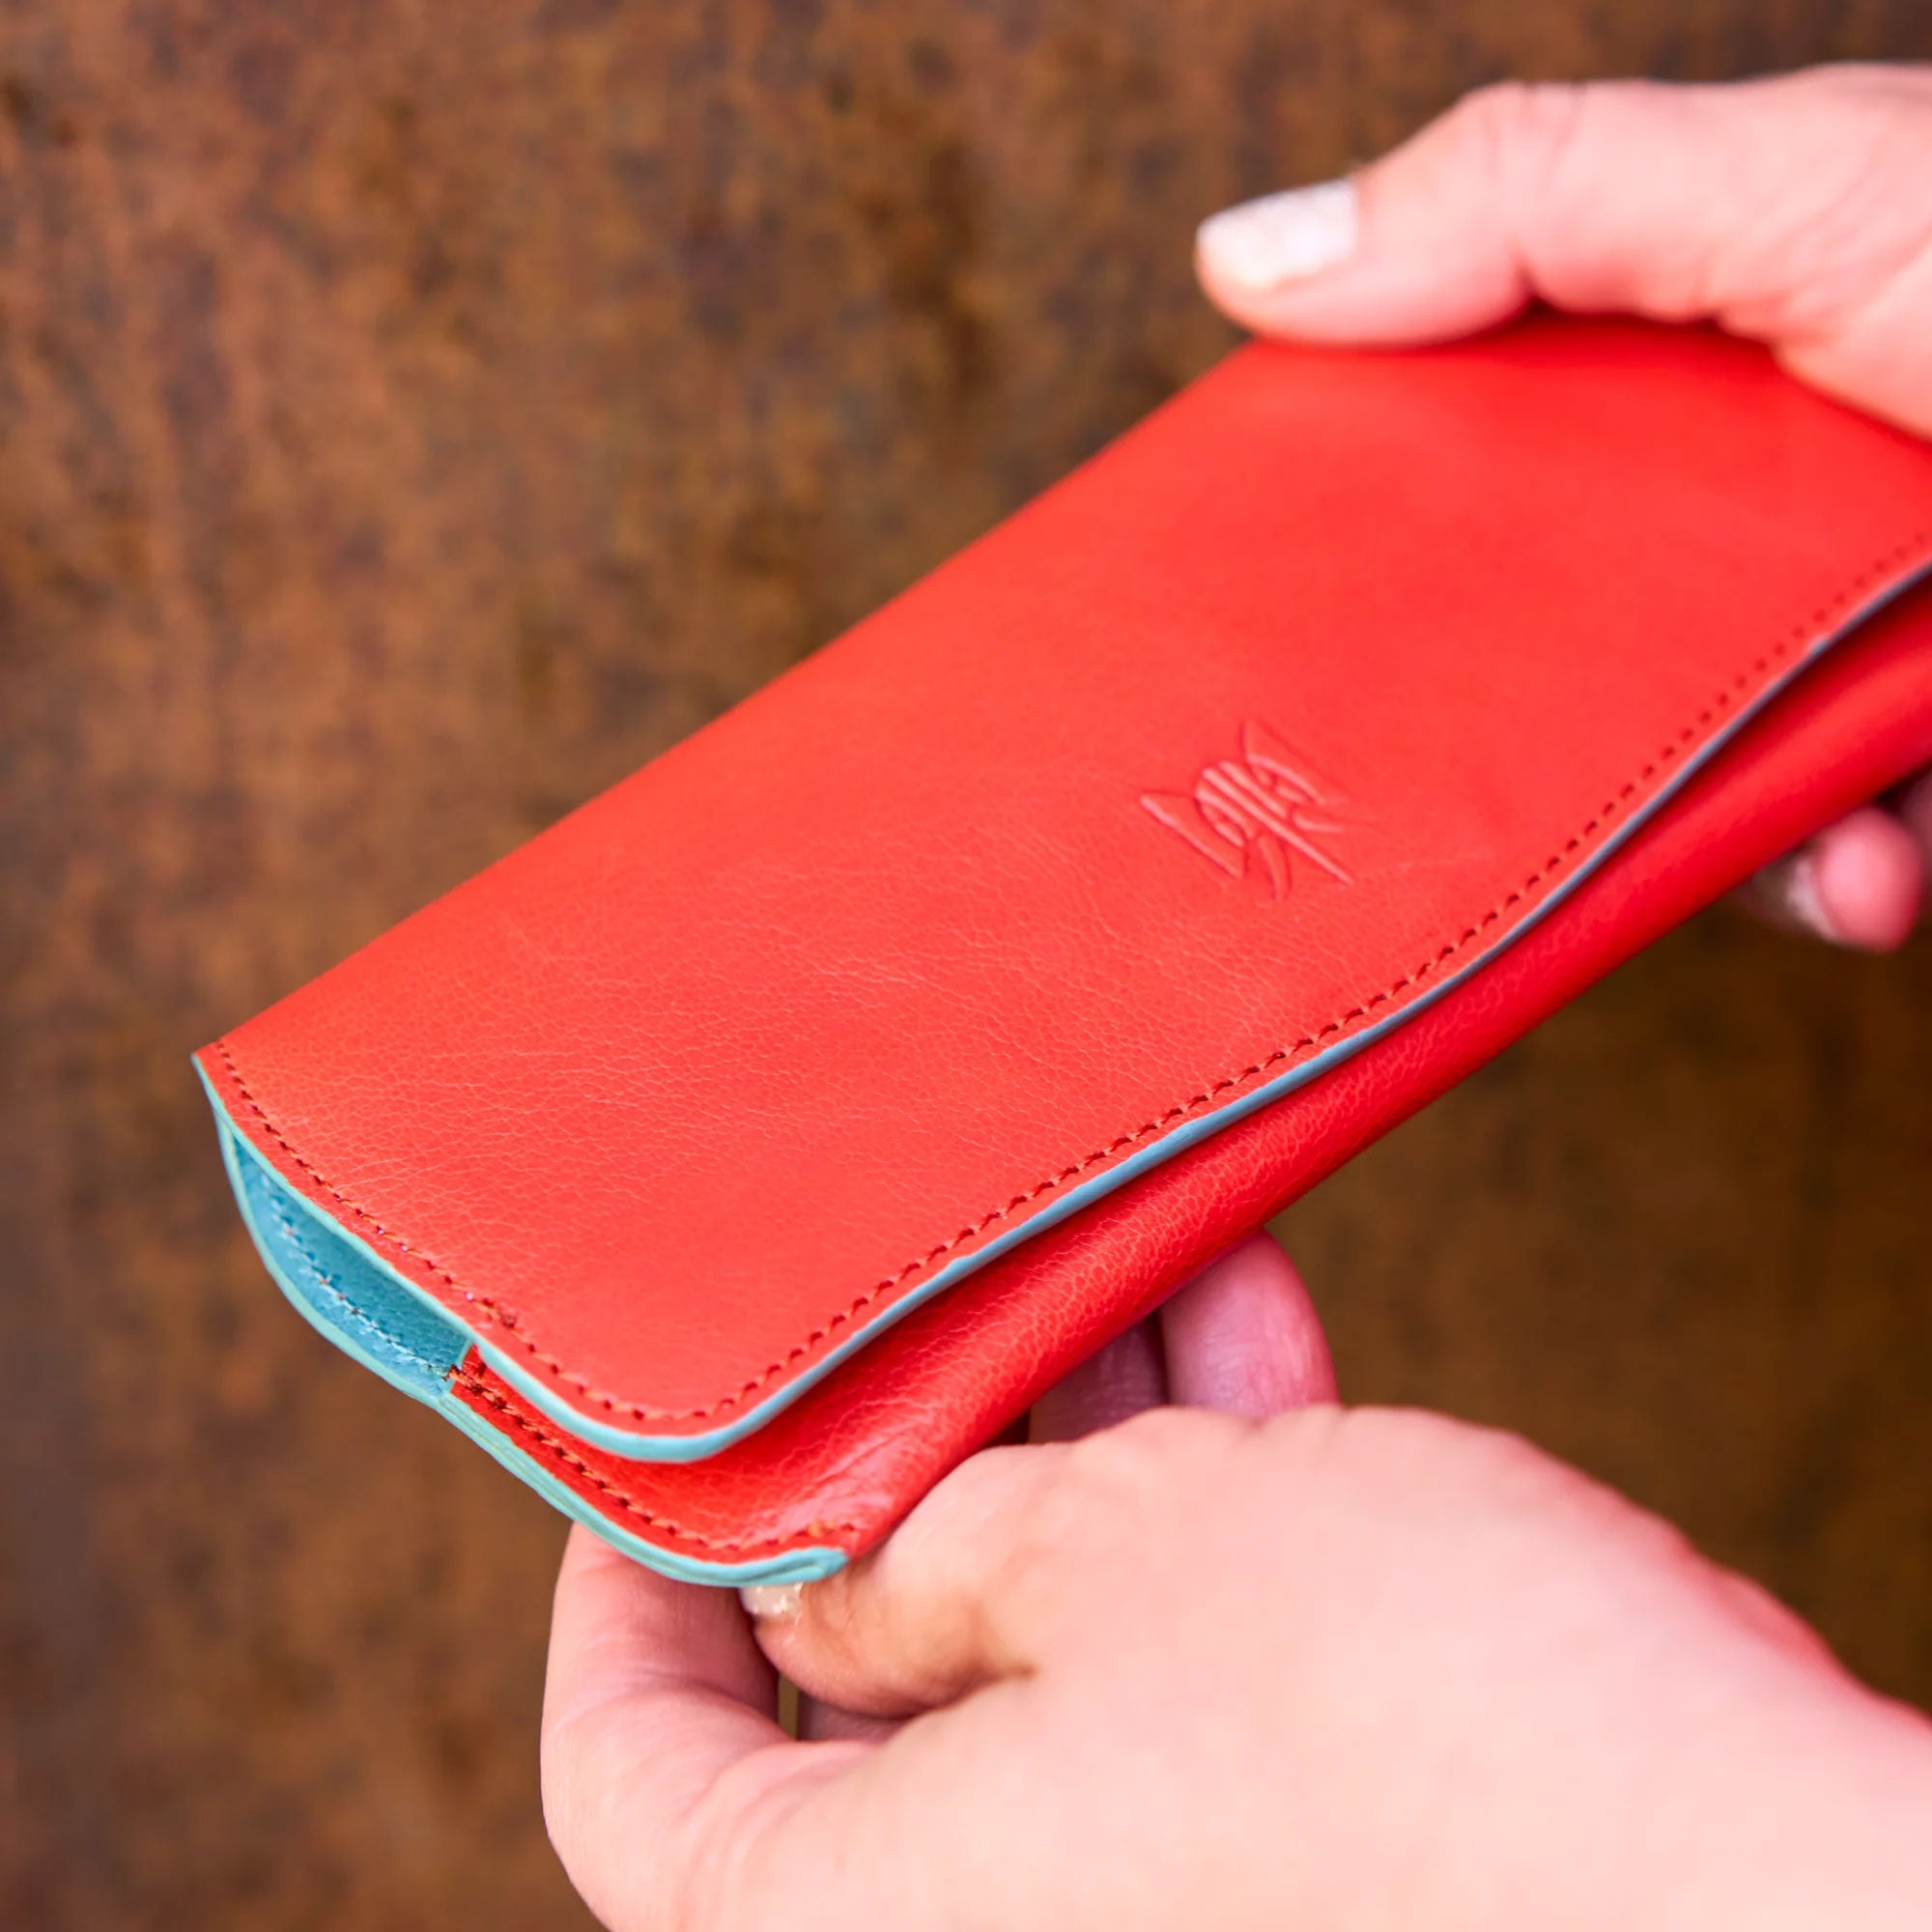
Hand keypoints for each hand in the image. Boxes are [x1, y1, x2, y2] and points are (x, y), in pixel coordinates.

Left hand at [541, 1233, 1931, 1929]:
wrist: (1760, 1879)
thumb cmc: (1415, 1731)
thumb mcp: (1112, 1556)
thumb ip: (931, 1551)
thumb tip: (837, 1576)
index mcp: (867, 1925)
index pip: (635, 1779)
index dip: (625, 1593)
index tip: (661, 1453)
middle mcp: (999, 1931)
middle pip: (866, 1678)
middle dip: (916, 1454)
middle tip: (928, 1296)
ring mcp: (1158, 1886)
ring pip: (1053, 1639)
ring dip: (1083, 1438)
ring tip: (1105, 1267)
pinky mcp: (1300, 1842)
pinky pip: (1190, 1657)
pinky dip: (1196, 1505)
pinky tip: (1229, 1332)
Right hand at [1197, 64, 1931, 951]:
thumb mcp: (1803, 188)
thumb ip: (1531, 201)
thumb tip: (1243, 261)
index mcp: (1699, 358)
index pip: (1475, 428)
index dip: (1372, 496)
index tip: (1288, 572)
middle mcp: (1756, 501)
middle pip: (1551, 626)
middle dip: (1513, 711)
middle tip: (1435, 766)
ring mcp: (1844, 637)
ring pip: (1677, 770)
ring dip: (1699, 828)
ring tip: (1775, 818)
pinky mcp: (1916, 751)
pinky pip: (1827, 855)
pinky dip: (1844, 877)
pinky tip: (1877, 861)